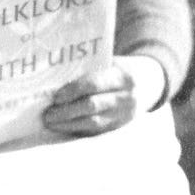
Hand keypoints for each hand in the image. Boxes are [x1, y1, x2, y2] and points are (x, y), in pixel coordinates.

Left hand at [41, 55, 166, 136]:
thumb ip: (87, 70)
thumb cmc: (115, 69)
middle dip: (67, 111)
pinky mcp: (120, 126)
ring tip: (51, 122)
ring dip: (69, 123)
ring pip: (94, 122)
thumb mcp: (107, 63)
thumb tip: (53, 79)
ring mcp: (125, 114)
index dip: (72, 91)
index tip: (55, 97)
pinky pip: (96, 130)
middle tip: (48, 114)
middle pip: (92, 106)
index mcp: (122, 77)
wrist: (146, 83)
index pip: (94, 84)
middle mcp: (126, 97)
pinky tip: (63, 126)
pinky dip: (77, 129)